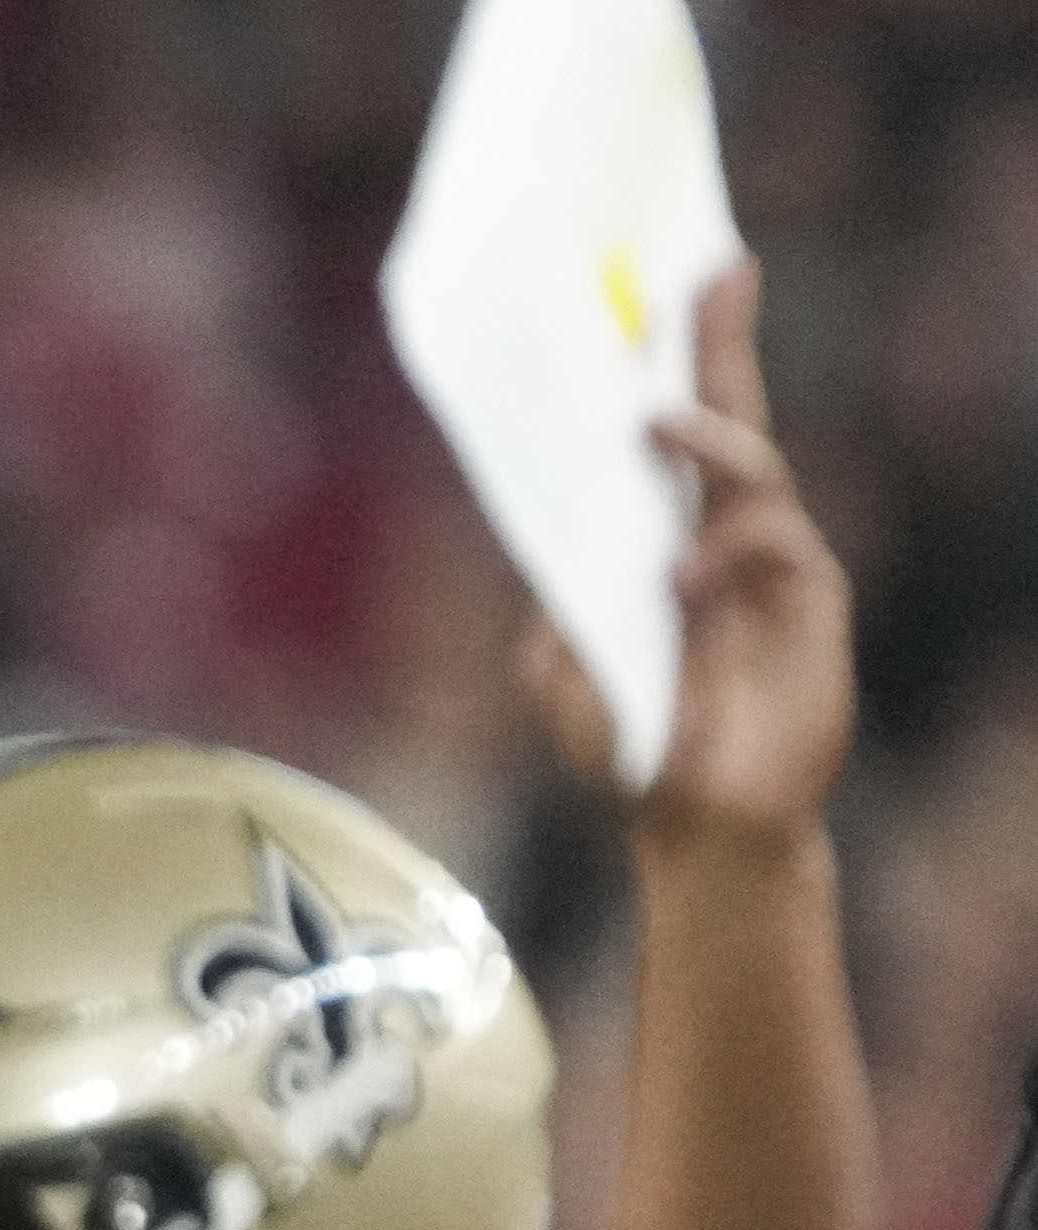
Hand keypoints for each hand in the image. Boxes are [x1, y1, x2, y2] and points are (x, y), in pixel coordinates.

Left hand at [519, 259, 853, 854]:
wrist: (698, 819)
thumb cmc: (631, 742)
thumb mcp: (562, 667)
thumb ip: (556, 596)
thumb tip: (552, 536)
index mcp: (670, 532)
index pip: (675, 430)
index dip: (677, 359)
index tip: (666, 285)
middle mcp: (728, 529)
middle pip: (731, 414)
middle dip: (719, 342)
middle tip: (711, 275)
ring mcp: (775, 561)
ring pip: (754, 469)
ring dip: (704, 442)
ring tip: (653, 425)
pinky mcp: (814, 604)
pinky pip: (777, 549)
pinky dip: (726, 553)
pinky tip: (683, 578)